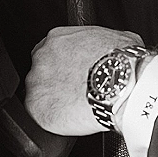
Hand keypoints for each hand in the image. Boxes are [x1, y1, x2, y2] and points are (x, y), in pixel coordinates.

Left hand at [25, 26, 143, 134]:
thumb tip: (110, 49)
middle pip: (42, 71)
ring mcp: (36, 82)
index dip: (63, 64)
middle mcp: (42, 57)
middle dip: (56, 81)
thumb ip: (102, 42)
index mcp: (58, 38)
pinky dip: (52, 118)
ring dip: (54, 99)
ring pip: (39, 93)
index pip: (52, 50)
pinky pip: (40, 114)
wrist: (121, 86)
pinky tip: (69, 117)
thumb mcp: (118, 39)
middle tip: (75, 90)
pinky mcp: (36, 107)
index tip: (73, 72)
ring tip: (75, 106)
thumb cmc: (121, 62)